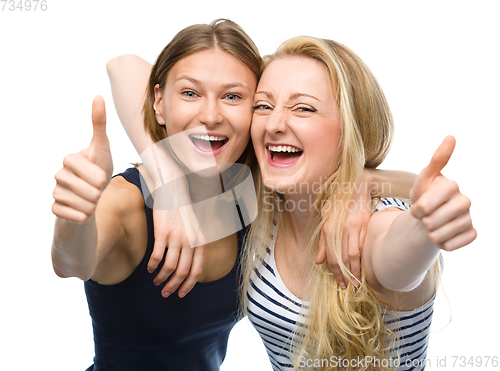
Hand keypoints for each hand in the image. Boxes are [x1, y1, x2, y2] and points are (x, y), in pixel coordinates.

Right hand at [52, 96, 112, 222]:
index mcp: (69, 159)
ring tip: (92, 198)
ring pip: (85, 205)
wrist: (92, 198)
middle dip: (100, 192)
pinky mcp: (55, 209)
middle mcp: (58, 175)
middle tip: (97, 189)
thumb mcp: (103, 149)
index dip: (99, 176)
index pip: (90, 172)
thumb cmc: (99, 169)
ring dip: (94, 204)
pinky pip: (76, 216)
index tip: (100, 177)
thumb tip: (98, 96)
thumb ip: (99, 124)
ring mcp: (55, 192)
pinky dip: (85, 216)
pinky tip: (83, 210)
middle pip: (90, 190)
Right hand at [149, 187, 205, 298]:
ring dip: (162, 278)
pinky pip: (157, 256)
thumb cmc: (183, 211)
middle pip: (183, 272)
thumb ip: (194, 245)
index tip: (181, 293)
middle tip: (165, 293)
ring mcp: (176, 237)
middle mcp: (190, 241)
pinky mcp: (163, 232)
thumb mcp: (195, 228)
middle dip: (173, 286)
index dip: (189, 285)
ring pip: (169, 267)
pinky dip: (153, 265)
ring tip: (156, 282)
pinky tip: (149, 268)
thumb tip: (188, 266)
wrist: (174, 191)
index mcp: (200, 242)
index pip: (197, 270)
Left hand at [316, 171, 371, 286]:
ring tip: (357, 281)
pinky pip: (365, 244)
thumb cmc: (337, 202)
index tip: (339, 282)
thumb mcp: (324, 218)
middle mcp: (341, 227)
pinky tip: (364, 266)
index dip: (335, 271)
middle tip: (348, 286)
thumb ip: (321, 241)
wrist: (356, 184)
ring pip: (356, 253)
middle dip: (345, 274)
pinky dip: (364, 257)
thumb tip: (317, 262)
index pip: (331, 256)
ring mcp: (356, 225)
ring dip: (356, 270)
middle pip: (343, 258)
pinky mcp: (367, 223)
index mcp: (329, 227)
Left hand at [410, 136, 475, 250]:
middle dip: (423, 221)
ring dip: (430, 234)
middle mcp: (465, 201)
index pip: (431, 202)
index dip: (421, 206)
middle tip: (423, 218)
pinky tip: (441, 236)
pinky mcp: (471, 234)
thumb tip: (451, 136)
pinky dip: (442, 244)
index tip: (416, 208)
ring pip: (442, 233)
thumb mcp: (423, 179)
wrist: (425, 219)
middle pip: (435, 219)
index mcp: (452, 186)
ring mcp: (469, 218)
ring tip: (430, 227)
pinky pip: (453, 244)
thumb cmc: (423, 197)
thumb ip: (436, 160)